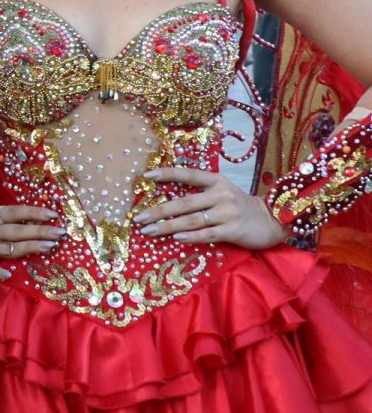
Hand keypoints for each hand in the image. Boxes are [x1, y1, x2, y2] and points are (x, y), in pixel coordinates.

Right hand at [0, 204, 64, 281]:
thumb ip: (4, 222)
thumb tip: (35, 221)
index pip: (15, 212)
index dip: (35, 212)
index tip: (54, 215)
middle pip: (17, 230)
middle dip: (40, 230)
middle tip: (60, 232)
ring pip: (10, 248)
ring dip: (30, 247)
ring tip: (49, 247)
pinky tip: (7, 275)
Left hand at [137, 167, 284, 248]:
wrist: (273, 219)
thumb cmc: (239, 206)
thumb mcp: (222, 191)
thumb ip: (200, 193)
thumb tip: (167, 201)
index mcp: (216, 181)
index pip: (188, 175)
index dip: (167, 174)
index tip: (146, 176)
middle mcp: (221, 194)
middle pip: (184, 202)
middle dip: (159, 211)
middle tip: (138, 218)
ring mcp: (228, 212)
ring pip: (192, 220)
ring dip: (168, 226)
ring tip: (149, 231)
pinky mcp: (234, 230)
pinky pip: (207, 234)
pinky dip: (190, 236)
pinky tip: (176, 238)